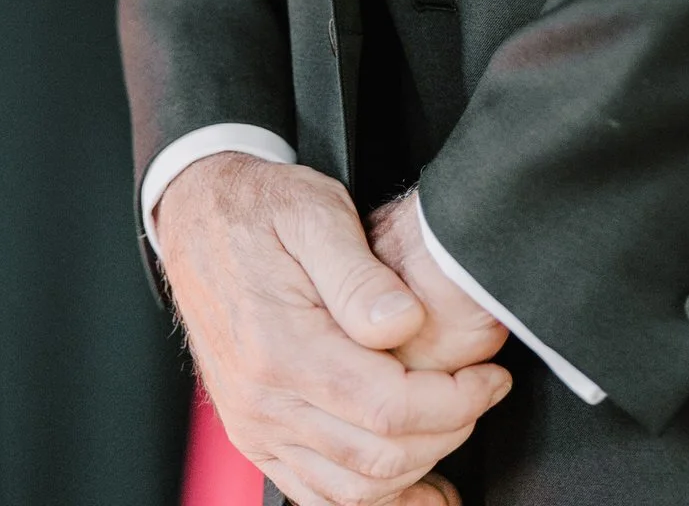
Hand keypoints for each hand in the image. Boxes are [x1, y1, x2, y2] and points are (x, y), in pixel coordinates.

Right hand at [156, 153, 509, 504]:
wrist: (198, 220)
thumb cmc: (261, 210)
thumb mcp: (315, 212)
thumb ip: (360, 274)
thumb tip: (405, 324)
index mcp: (281, 348)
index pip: (388, 408)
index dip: (456, 400)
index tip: (490, 375)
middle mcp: (263, 401)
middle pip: (378, 457)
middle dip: (448, 432)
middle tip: (483, 392)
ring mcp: (256, 426)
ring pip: (351, 490)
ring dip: (415, 472)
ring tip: (457, 430)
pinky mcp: (255, 434)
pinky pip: (316, 493)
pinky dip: (370, 497)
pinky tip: (410, 480)